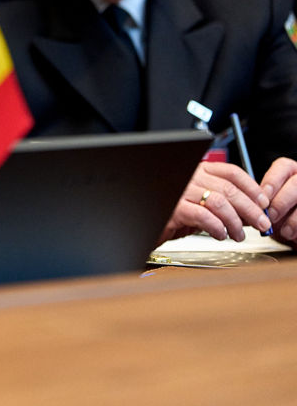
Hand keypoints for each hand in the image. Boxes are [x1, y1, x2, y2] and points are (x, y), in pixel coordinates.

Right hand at [157, 161, 271, 244]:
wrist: (143, 223)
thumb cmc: (171, 214)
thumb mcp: (199, 204)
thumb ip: (221, 203)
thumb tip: (251, 211)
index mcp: (196, 170)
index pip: (231, 172)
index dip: (251, 187)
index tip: (263, 202)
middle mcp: (188, 176)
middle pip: (229, 188)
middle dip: (250, 209)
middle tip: (261, 223)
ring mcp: (180, 191)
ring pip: (219, 202)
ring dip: (235, 221)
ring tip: (238, 235)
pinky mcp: (173, 208)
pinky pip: (203, 216)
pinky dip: (216, 227)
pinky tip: (220, 234)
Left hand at [260, 157, 296, 242]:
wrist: (295, 231)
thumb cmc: (281, 216)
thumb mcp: (269, 206)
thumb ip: (260, 201)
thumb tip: (244, 203)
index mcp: (290, 172)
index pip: (283, 166)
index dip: (272, 181)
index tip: (263, 197)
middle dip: (282, 201)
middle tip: (271, 216)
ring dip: (294, 218)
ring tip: (284, 231)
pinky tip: (291, 234)